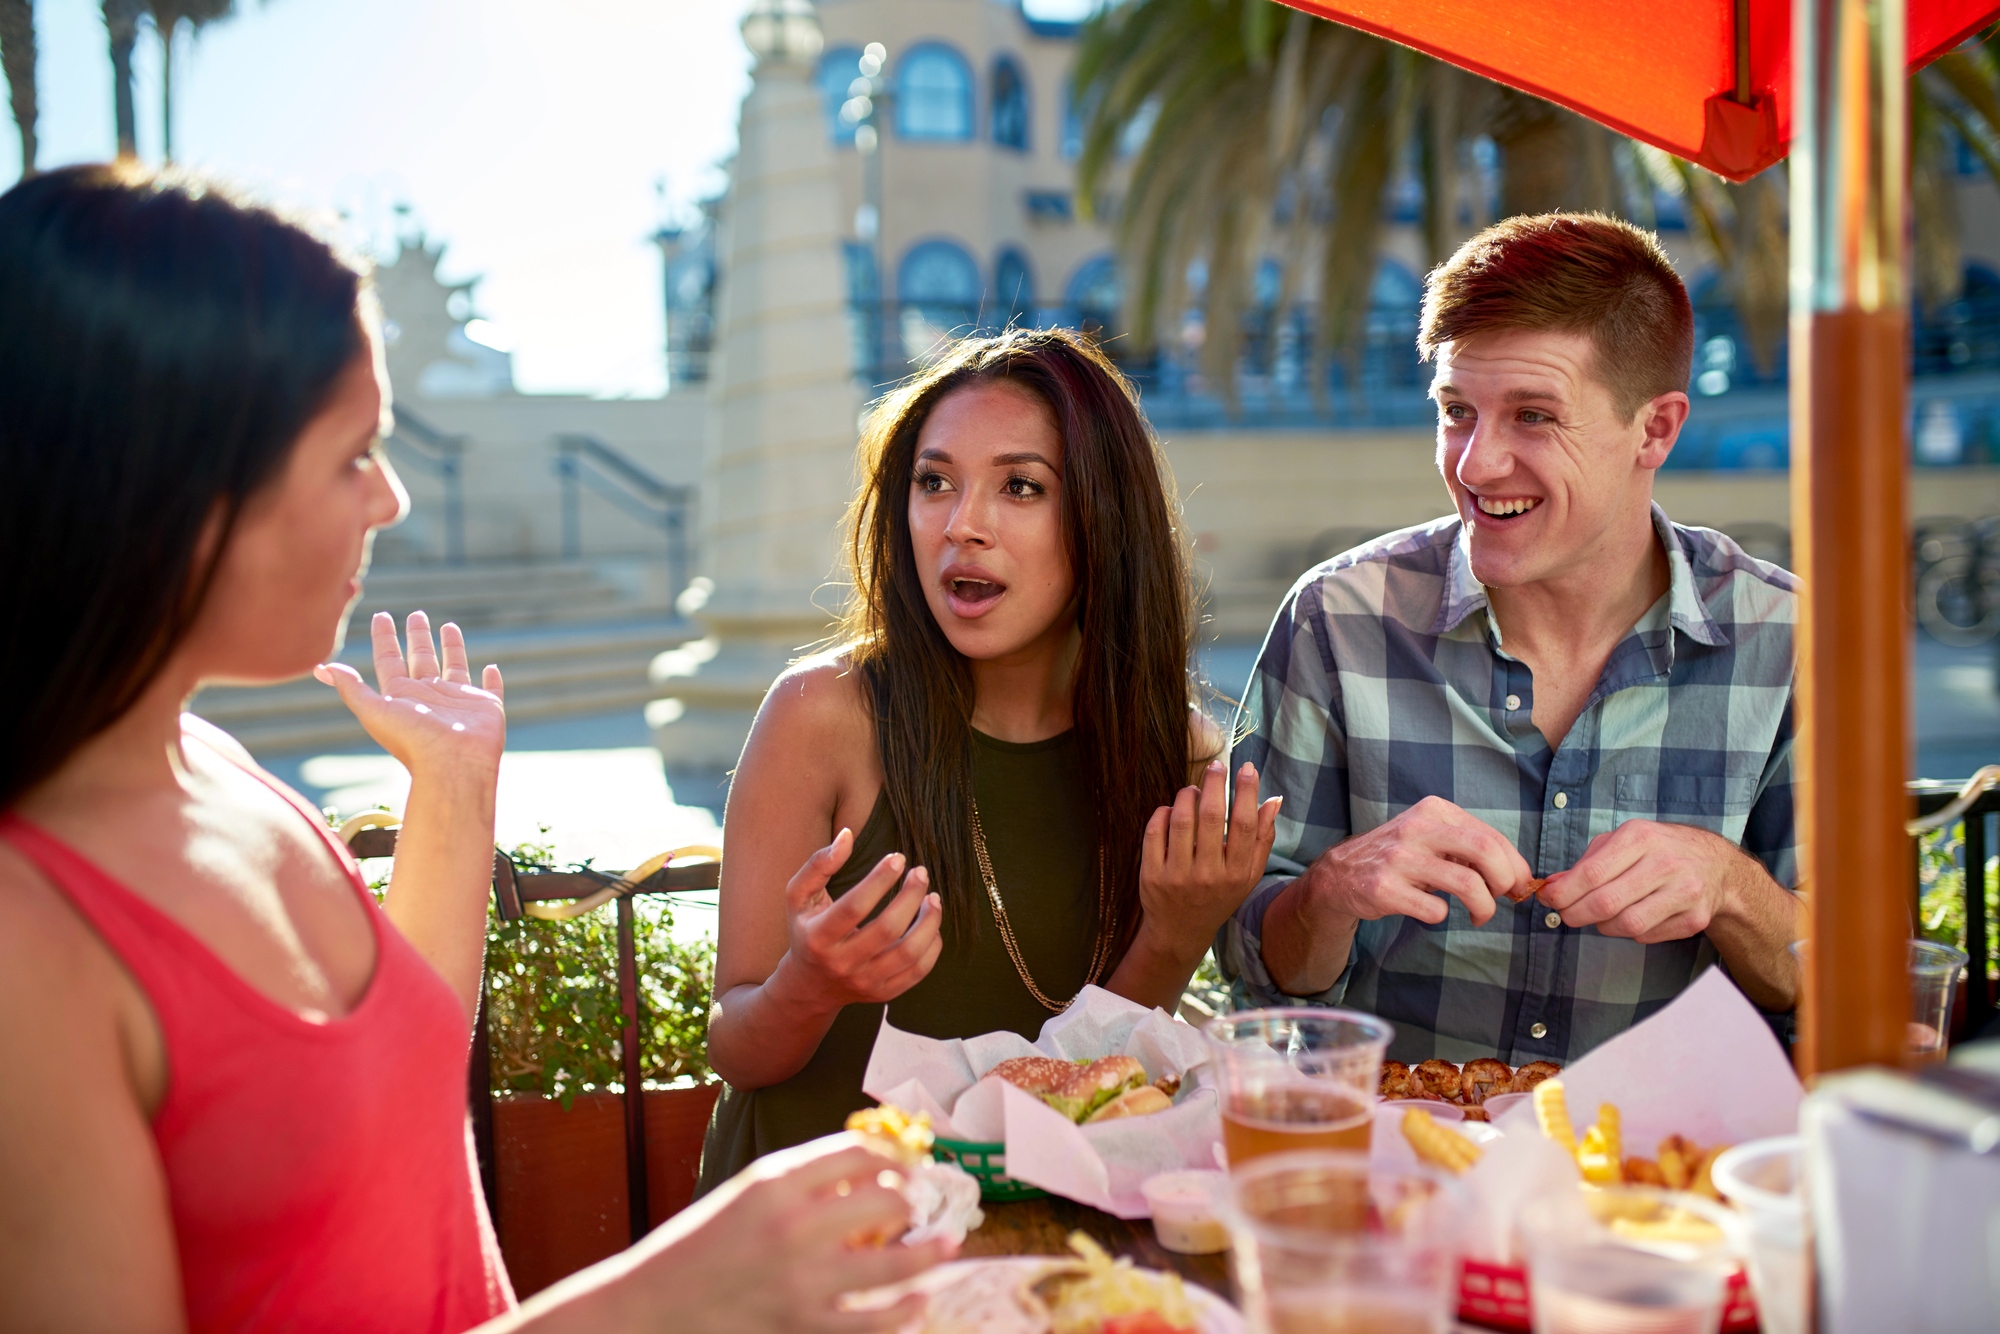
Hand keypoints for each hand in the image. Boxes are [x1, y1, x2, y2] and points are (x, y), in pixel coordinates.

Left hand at [314, 611, 504, 780]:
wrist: (453, 764)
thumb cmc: (413, 740)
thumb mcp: (374, 712)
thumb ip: (352, 689)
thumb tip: (321, 668)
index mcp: (401, 695)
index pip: (389, 659)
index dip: (383, 638)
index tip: (381, 616)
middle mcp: (428, 695)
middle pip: (420, 658)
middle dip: (417, 636)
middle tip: (416, 614)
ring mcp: (457, 700)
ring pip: (454, 666)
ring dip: (451, 647)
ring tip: (448, 625)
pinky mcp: (485, 707)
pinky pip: (490, 688)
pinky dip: (491, 679)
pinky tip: (491, 666)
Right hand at [609, 1136, 949, 1332]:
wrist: (653, 1306)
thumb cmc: (701, 1244)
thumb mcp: (748, 1192)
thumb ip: (804, 1177)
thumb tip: (871, 1169)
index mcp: (776, 1183)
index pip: (859, 1153)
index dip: (894, 1153)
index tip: (908, 1161)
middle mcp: (794, 1228)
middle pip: (887, 1198)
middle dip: (910, 1199)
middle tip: (917, 1204)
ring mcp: (802, 1282)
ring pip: (895, 1264)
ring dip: (930, 1252)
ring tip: (948, 1245)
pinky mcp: (802, 1327)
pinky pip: (874, 1323)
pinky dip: (906, 1312)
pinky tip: (919, 1302)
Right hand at [778, 829, 943, 1008]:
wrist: (810, 986)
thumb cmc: (807, 930)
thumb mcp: (799, 896)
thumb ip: (819, 864)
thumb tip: (847, 835)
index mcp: (818, 937)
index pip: (855, 906)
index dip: (880, 880)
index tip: (898, 858)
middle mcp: (842, 963)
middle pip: (887, 929)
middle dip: (911, 896)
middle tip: (921, 873)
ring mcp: (865, 982)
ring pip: (908, 953)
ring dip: (929, 921)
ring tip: (933, 897)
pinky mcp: (883, 993)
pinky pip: (918, 971)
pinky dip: (932, 945)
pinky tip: (931, 924)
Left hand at [1138, 760, 1280, 955]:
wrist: (1179, 932)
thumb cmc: (1218, 896)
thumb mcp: (1247, 875)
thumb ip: (1262, 838)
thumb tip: (1274, 799)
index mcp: (1236, 874)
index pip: (1243, 824)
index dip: (1246, 791)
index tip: (1247, 767)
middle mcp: (1208, 875)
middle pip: (1210, 816)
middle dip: (1214, 783)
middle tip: (1215, 765)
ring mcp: (1177, 876)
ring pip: (1181, 819)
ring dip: (1187, 795)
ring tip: (1193, 790)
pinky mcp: (1151, 875)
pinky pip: (1155, 830)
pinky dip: (1163, 812)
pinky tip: (1172, 810)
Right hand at [1300, 795, 1529, 928]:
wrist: (1340, 874)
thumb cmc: (1399, 857)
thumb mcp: (1430, 835)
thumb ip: (1469, 845)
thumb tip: (1518, 873)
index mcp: (1433, 811)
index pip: (1490, 835)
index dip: (1515, 864)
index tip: (1519, 883)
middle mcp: (1416, 829)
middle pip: (1484, 851)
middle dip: (1505, 880)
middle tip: (1504, 897)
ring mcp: (1398, 859)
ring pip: (1467, 884)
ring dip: (1484, 907)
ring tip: (1479, 915)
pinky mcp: (1385, 889)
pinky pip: (1435, 910)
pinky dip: (1443, 916)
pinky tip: (1433, 911)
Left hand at [1537, 820, 1751, 942]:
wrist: (1714, 865)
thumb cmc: (1656, 850)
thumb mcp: (1622, 842)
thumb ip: (1586, 863)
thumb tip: (1551, 886)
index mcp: (1641, 838)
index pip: (1592, 873)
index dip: (1564, 892)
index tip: (1547, 898)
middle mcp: (1666, 863)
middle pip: (1606, 903)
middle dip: (1575, 914)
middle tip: (1565, 914)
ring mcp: (1684, 893)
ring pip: (1626, 925)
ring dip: (1601, 926)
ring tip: (1598, 916)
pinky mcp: (1695, 918)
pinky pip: (1646, 936)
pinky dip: (1629, 932)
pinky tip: (1631, 916)